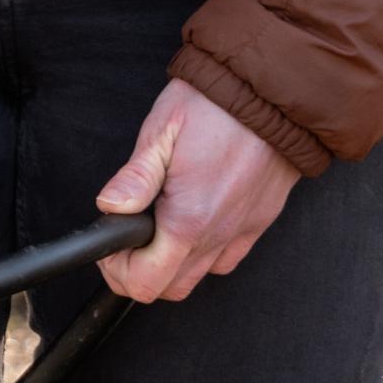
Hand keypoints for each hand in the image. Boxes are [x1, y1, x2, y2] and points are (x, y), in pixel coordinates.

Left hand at [93, 80, 298, 302]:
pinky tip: (189, 225)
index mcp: (188, 218)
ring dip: (171, 266)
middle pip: (171, 289)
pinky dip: (202, 255)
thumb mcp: (162, 131)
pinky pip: (226, 260)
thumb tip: (109, 208)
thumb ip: (136, 177)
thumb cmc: (215, 106)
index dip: (117, 271)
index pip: (146, 282)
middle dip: (139, 273)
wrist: (272, 94)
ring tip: (154, 230)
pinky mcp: (258, 224)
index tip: (109, 245)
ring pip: (199, 278)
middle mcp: (218, 235)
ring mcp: (242, 232)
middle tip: (126, 239)